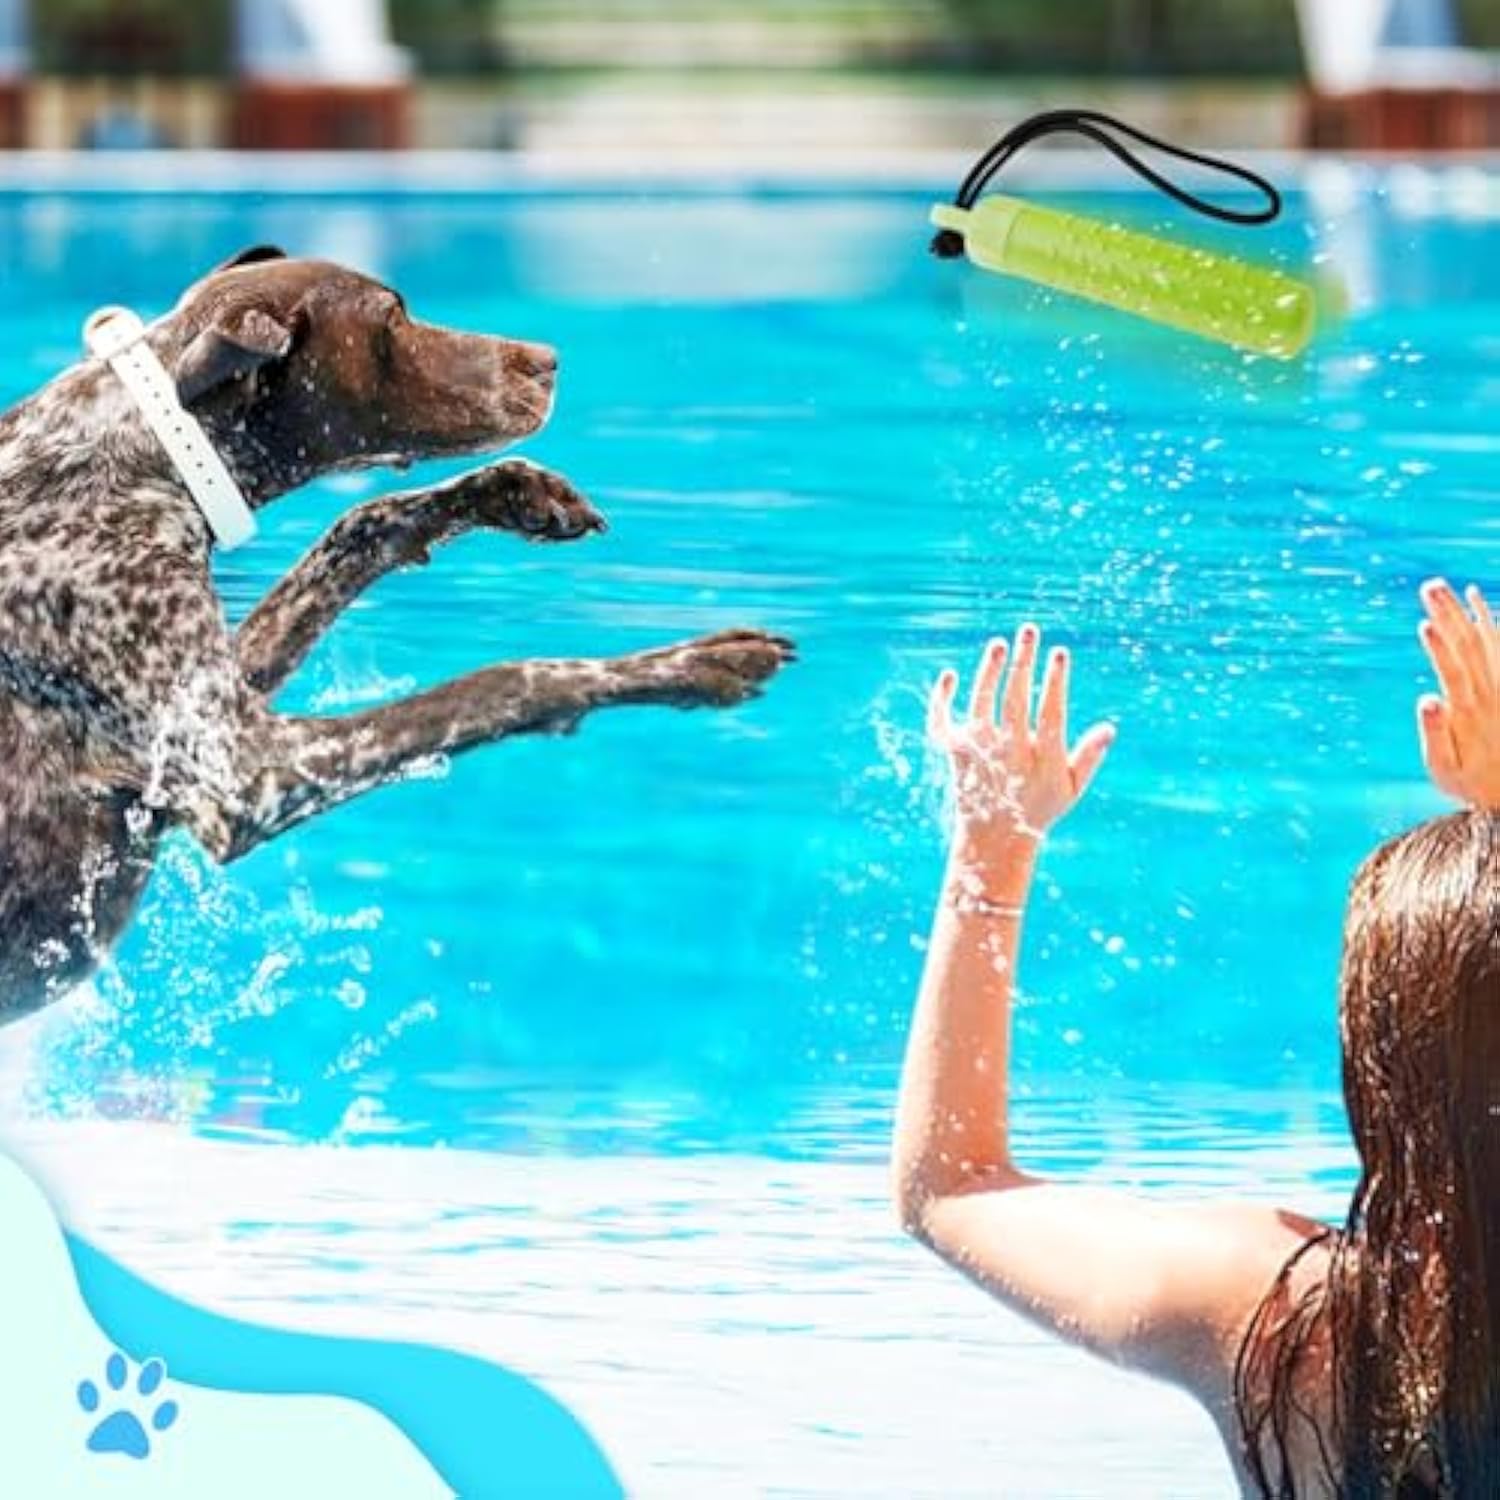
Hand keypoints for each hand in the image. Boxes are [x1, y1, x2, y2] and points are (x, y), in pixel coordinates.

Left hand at [927, 625, 1115, 844]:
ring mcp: (980, 751)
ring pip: (981, 704)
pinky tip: (949, 674)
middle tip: (1029, 630)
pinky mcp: (955, 753)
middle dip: (1023, 663)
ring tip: (999, 644)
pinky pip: (943, 723)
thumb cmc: (1038, 809)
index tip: (1060, 652)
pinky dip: (941, 700)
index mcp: (1041, 759)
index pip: (1050, 712)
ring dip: (988, 672)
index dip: (1055, 682)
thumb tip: (1109, 728)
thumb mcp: (1071, 788)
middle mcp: (1008, 752)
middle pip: (1015, 700)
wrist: (995, 840)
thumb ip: (1088, 758)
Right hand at [1417, 579, 1499, 809]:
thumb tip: (1429, 699)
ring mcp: (1499, 687)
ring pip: (1484, 641)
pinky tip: (1478, 602)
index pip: (1453, 672)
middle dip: (1448, 615)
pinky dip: (1491, 623)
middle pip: (1467, 647)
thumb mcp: (1446, 770)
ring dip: (1466, 612)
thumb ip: (1436, 735)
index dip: (1440, 648)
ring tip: (1448, 587)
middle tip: (1430, 586)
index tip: (1426, 623)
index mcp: (1467, 713)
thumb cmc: (1474, 784)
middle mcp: (1487, 694)